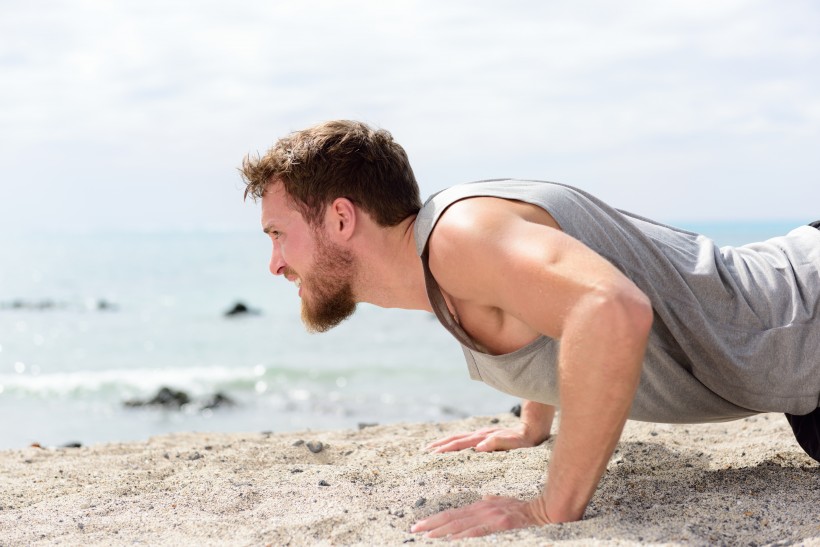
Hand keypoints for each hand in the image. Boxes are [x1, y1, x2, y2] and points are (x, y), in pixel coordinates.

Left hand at [411, 495, 550, 538]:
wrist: (545, 509)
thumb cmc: (525, 509)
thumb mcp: (506, 502)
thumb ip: (494, 501)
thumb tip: (484, 498)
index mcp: (481, 506)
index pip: (453, 513)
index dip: (436, 520)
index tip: (420, 525)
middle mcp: (483, 509)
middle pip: (452, 518)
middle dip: (432, 525)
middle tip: (414, 530)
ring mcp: (491, 517)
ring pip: (461, 525)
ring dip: (442, 531)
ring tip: (427, 536)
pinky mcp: (500, 525)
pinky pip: (478, 532)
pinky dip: (463, 536)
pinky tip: (452, 540)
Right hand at [424, 425, 544, 452]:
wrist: (532, 429)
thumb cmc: (523, 441)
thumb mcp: (512, 444)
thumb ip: (496, 444)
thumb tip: (478, 447)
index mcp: (483, 438)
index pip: (460, 443)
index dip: (445, 449)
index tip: (432, 454)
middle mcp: (480, 435)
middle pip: (455, 439)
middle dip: (439, 445)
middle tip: (425, 452)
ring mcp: (482, 434)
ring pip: (458, 437)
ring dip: (444, 442)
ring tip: (432, 447)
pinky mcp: (485, 437)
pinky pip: (465, 439)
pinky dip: (454, 442)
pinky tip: (451, 446)